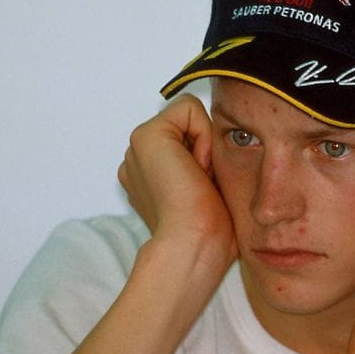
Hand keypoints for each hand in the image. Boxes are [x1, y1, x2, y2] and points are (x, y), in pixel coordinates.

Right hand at [118, 94, 236, 272]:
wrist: (195, 245)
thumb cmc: (209, 232)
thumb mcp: (210, 191)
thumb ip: (203, 168)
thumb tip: (217, 155)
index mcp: (149, 176)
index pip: (188, 142)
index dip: (207, 159)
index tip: (204, 191)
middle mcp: (138, 161)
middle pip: (189, 128)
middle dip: (205, 151)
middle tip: (202, 187)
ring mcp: (137, 149)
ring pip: (189, 119)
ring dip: (205, 147)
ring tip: (199, 181)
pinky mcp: (146, 136)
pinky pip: (189, 109)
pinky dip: (203, 135)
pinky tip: (196, 169)